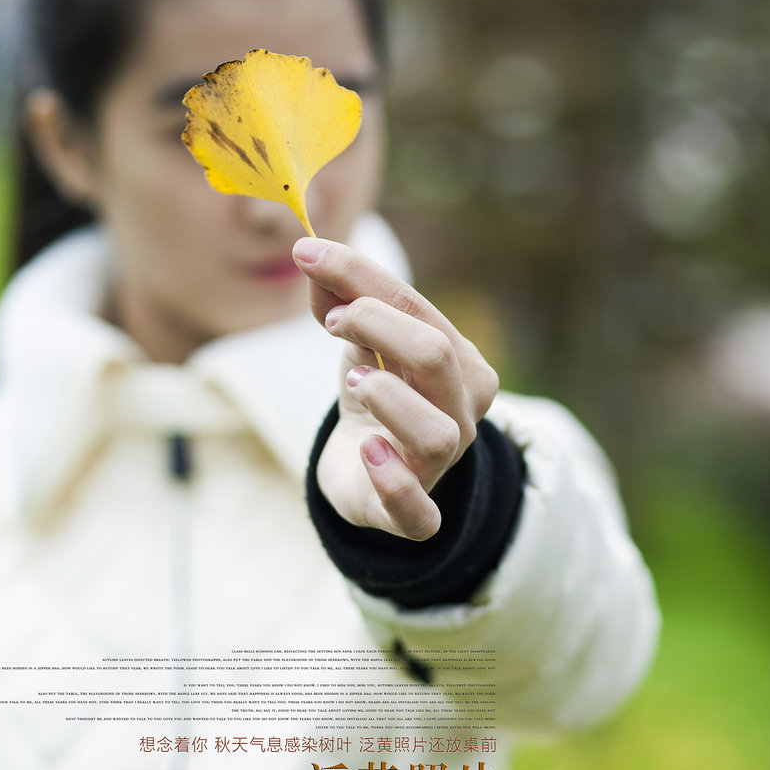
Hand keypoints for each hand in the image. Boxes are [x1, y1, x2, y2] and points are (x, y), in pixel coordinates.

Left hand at [292, 238, 498, 540]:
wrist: (365, 467)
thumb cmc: (373, 391)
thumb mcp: (357, 341)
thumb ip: (338, 298)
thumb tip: (311, 253)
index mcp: (459, 361)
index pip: (417, 307)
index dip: (360, 277)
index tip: (307, 254)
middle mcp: (462, 411)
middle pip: (435, 356)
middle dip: (377, 325)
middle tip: (332, 322)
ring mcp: (442, 466)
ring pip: (435, 432)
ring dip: (388, 399)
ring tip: (354, 381)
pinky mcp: (414, 516)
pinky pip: (419, 511)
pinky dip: (392, 480)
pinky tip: (366, 450)